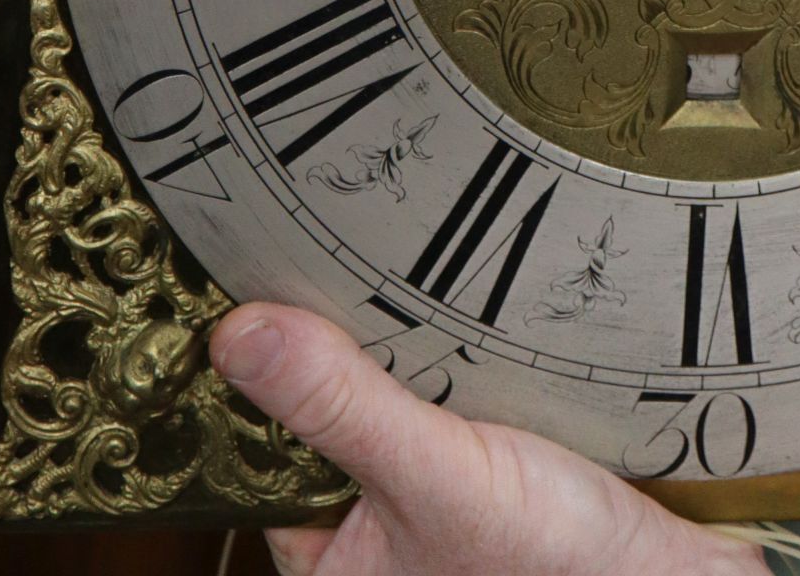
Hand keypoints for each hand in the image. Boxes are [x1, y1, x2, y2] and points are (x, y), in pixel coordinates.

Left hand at [210, 303, 765, 575]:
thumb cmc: (559, 565)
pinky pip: (446, 397)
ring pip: (388, 399)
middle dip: (342, 343)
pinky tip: (470, 313)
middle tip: (345, 255)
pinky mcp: (484, 472)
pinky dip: (455, 356)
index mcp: (331, 561)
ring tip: (410, 271)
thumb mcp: (438, 475)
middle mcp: (370, 539)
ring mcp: (427, 507)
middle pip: (325, 414)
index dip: (260, 366)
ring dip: (405, 343)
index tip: (257, 277)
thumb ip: (343, 406)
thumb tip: (240, 333)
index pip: (256, 449)